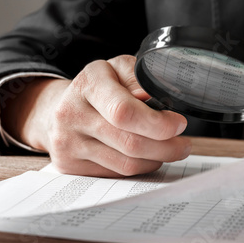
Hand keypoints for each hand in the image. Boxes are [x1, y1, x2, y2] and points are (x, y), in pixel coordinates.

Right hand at [2, 55, 190, 176]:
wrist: (60, 105)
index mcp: (89, 83)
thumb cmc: (101, 86)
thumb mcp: (119, 69)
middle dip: (166, 147)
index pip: (124, 112)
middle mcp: (71, 113)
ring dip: (156, 159)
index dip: (157, 123)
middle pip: (130, 143)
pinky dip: (139, 167)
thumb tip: (152, 98)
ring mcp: (67, 142)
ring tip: (168, 150)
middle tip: (184, 145)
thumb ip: (138, 79)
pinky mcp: (68, 164)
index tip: (179, 124)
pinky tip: (146, 156)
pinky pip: (116, 173)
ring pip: (126, 163)